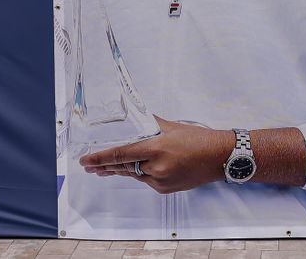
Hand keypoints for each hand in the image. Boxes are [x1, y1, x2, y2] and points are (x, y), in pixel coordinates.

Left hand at [78, 117, 234, 194]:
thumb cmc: (198, 139)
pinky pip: (146, 180)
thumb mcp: (172, 127)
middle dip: (105, 167)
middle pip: (124, 167)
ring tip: (104, 169)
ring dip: (122, 170)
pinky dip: (141, 173)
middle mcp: (156, 167)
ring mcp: (160, 181)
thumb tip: (135, 116)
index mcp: (156, 148)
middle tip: (89, 166)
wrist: (219, 158)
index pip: (121, 154)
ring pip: (134, 174)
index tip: (86, 160)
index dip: (101, 158)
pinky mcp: (165, 189)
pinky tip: (136, 169)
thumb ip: (150, 124)